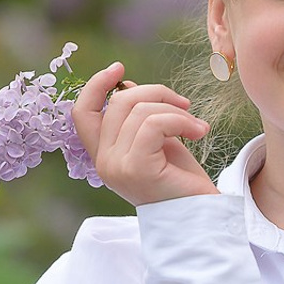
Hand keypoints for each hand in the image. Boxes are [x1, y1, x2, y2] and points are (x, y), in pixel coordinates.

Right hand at [72, 63, 218, 205]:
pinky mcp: (136, 169)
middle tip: (185, 106)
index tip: (119, 68)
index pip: (82, 113)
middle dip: (156, 93)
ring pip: (140, 111)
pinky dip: (181, 121)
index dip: (96, 85)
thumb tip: (127, 85)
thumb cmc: (181, 180)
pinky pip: (154, 124)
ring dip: (176, 111)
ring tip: (196, 127)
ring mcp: (117, 167)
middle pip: (118, 103)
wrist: (201, 215)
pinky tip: (198, 133)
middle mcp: (104, 163)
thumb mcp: (157, 141)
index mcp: (103, 156)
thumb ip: (137, 116)